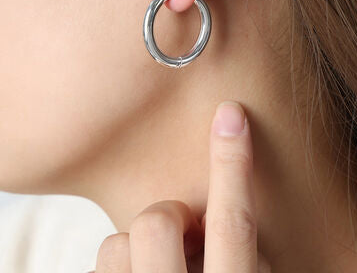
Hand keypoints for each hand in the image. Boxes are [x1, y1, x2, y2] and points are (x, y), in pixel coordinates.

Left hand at [93, 101, 270, 271]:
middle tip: (184, 234)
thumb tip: (231, 186)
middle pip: (156, 224)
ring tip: (158, 264)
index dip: (232, 164)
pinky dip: (122, 263)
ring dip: (137, 248)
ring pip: (115, 245)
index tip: (231, 113)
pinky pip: (99, 264)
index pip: (233, 224)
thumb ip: (243, 246)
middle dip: (168, 217)